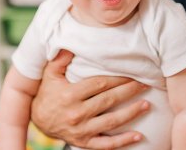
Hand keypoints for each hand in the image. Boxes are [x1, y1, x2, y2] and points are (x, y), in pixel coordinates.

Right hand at [31, 50, 149, 148]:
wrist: (38, 121)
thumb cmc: (48, 93)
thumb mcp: (50, 75)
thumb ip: (60, 59)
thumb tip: (71, 44)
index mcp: (69, 95)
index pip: (99, 84)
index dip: (117, 78)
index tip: (132, 73)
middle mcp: (76, 113)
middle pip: (108, 100)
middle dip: (129, 91)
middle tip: (145, 84)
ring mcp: (81, 130)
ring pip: (111, 122)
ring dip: (131, 113)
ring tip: (147, 104)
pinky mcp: (84, 142)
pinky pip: (106, 144)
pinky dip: (122, 141)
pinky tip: (137, 136)